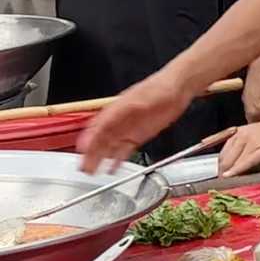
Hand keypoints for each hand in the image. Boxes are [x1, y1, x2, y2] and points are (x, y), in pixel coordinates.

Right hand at [78, 74, 192, 173]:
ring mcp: (127, 130)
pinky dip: (118, 160)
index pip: (96, 128)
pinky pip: (124, 150)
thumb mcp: (137, 100)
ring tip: (92, 171)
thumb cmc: (156, 90)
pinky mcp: (137, 137)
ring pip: (109, 147)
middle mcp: (117, 122)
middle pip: (99, 141)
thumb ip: (120, 111)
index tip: (82, 151)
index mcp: (113, 111)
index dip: (88, 140)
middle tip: (84, 167)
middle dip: (90, 154)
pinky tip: (113, 168)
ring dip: (100, 159)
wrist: (176, 90)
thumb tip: (106, 120)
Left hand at [219, 115, 259, 176]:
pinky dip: (237, 170)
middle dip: (221, 171)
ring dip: (227, 172)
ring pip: (232, 160)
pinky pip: (246, 162)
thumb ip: (246, 145)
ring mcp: (251, 143)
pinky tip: (231, 175)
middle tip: (221, 181)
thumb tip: (241, 161)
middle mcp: (242, 136)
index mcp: (239, 132)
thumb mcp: (255, 134)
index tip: (220, 173)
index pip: (223, 151)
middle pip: (224, 157)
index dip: (219, 165)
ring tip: (226, 182)